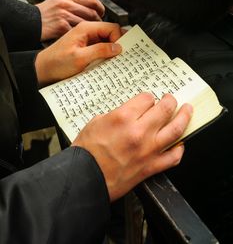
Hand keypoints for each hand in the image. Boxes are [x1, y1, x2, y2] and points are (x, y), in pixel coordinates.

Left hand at [35, 21, 121, 85]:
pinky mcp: (86, 48)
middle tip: (120, 57)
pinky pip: (100, 48)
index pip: (111, 27)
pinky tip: (105, 63)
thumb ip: (100, 50)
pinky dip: (105, 55)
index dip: (118, 38)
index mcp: (86, 28)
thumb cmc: (57, 63)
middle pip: (110, 33)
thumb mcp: (80, 58)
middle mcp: (87, 31)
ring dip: (111, 51)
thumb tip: (117, 47)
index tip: (119, 52)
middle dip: (117, 44)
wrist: (43, 70)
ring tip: (113, 61)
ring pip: (107, 41)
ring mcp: (86, 39)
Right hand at [37, 0, 104, 40]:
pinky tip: (83, 40)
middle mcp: (67, 4)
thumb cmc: (43, 14)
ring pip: (87, 24)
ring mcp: (64, 15)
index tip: (102, 13)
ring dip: (92, 31)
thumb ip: (71, 3)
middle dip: (98, 22)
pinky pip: (78, 33)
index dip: (100, 8)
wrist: (28, 22)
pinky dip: (82, 37)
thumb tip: (88, 7)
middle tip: (99, 27)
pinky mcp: (61, 27)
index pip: (92, 0)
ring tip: (92, 35)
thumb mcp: (57, 1)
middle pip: (92, 13)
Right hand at [73, 93, 192, 200]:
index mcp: (123, 118)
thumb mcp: (97, 122)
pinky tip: (180, 143)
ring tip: (187, 111)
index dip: (148, 97)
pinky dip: (180, 149)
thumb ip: (117, 114)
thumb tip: (130, 112)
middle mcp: (139, 132)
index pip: (147, 98)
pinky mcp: (150, 167)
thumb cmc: (87, 153)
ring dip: (184, 117)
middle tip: (171, 99)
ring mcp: (148, 150)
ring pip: (176, 130)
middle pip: (165, 109)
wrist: (85, 178)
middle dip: (170, 100)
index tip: (147, 100)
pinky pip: (173, 157)